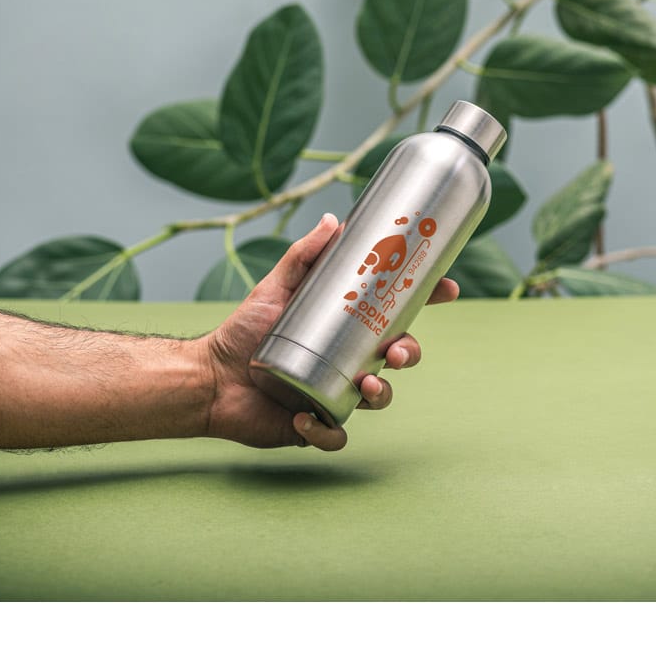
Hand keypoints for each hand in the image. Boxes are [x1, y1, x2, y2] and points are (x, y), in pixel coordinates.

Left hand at [200, 213, 458, 451]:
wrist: (210, 377)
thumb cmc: (243, 332)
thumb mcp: (274, 288)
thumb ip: (302, 256)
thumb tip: (332, 220)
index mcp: (346, 327)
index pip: (396, 313)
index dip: (426, 301)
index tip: (446, 288)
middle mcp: (347, 360)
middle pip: (397, 357)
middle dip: (410, 354)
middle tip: (397, 352)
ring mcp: (333, 393)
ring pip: (378, 397)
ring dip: (381, 393)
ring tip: (364, 385)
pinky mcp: (313, 424)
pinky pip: (334, 436)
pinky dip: (325, 432)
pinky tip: (304, 418)